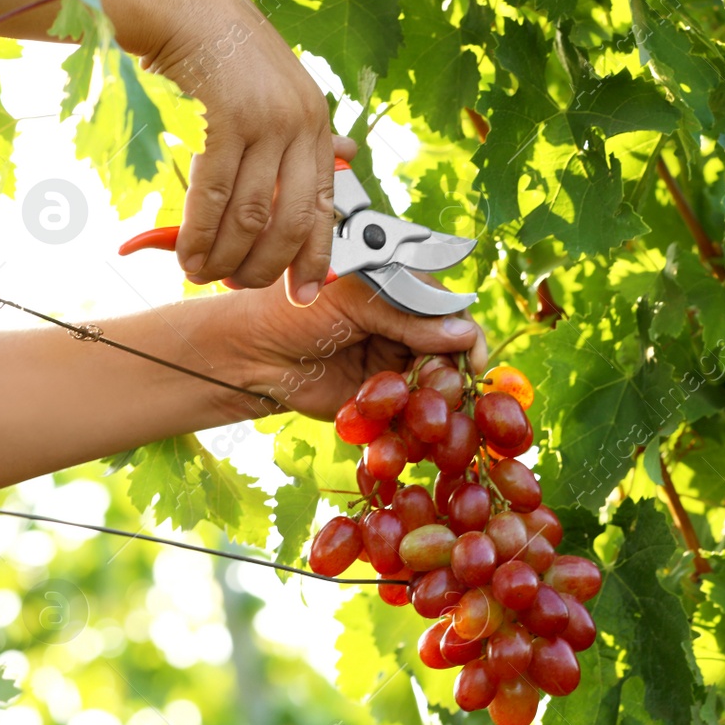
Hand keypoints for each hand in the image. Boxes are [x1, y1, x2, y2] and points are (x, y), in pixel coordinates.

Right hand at [142, 0, 345, 304]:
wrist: (185, 4)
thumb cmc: (228, 52)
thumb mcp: (280, 91)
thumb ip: (306, 131)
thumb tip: (348, 153)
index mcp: (317, 124)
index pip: (325, 207)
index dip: (314, 257)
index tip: (301, 296)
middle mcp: (302, 123)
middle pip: (290, 219)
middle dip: (263, 264)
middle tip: (235, 287)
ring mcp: (269, 119)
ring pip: (252, 212)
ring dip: (225, 254)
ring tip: (202, 275)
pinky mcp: (230, 114)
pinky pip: (215, 191)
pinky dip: (200, 231)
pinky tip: (187, 253)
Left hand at [222, 273, 488, 420]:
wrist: (251, 353)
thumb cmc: (295, 310)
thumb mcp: (354, 301)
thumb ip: (408, 316)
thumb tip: (465, 332)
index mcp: (401, 297)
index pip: (451, 313)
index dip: (466, 336)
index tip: (472, 359)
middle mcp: (404, 333)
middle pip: (449, 355)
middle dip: (450, 372)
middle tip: (437, 384)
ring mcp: (393, 369)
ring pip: (434, 389)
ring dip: (433, 401)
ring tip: (417, 405)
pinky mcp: (379, 403)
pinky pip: (408, 416)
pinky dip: (414, 424)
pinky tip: (411, 428)